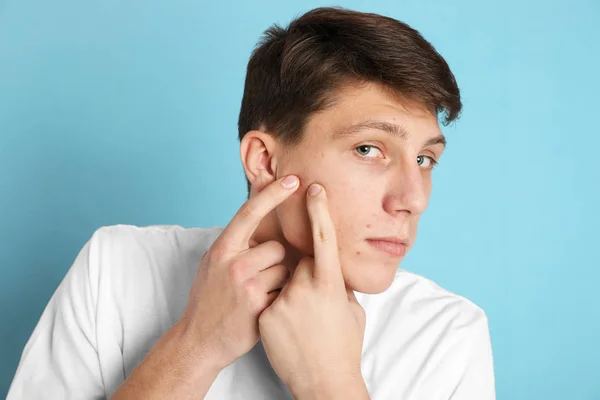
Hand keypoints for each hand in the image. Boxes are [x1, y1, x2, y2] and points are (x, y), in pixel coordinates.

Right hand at [177, 175, 299, 370]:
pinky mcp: (260, 305)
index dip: (272, 194)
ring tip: (259, 295)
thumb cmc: (208, 299)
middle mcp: (233, 263)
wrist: (199, 340)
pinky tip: (263, 309)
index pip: (250, 212)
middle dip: (274, 262)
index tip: (292, 180)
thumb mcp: (212, 264)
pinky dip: (279, 298)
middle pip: (277, 247)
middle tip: (258, 280)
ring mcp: (247, 285)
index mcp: (222, 249)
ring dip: (279, 281)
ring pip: (284, 269)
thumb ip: (234, 244)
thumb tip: (259, 218)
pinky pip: (285, 290)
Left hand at [258, 183, 367, 398]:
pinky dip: (277, 309)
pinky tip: (289, 332)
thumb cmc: (344, 347)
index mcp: (331, 283)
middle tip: (314, 305)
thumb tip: (333, 267)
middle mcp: (305, 288)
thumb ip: (340, 284)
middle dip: (304, 274)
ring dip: (290, 294)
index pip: (323, 237)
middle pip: (298, 262)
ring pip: (282, 281)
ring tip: (303, 325)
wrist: (323, 383)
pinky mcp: (265, 315)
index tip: (312, 188)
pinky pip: (269, 298)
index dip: (319, 210)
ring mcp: (282, 301)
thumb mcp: (351, 311)